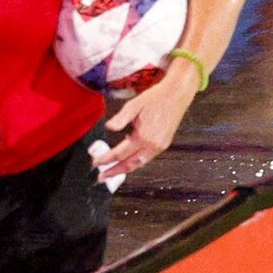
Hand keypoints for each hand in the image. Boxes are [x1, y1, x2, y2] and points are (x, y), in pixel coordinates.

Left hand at [97, 64, 201, 181]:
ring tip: (112, 171)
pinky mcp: (164, 144)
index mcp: (143, 136)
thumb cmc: (155, 98)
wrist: (177, 95)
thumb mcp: (134, 105)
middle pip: (130, 164)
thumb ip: (120, 119)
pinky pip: (146, 158)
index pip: (120, 153)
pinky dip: (135, 162)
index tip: (95, 163)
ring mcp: (160, 146)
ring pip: (139, 164)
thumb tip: (109, 128)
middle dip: (114, 172)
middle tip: (101, 177)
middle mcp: (153, 145)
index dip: (106, 159)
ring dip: (125, 169)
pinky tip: (128, 159)